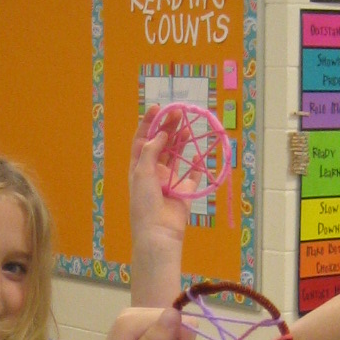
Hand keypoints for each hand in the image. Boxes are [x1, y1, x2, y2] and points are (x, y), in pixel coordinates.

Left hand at [128, 106, 194, 279]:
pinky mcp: (184, 192)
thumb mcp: (142, 172)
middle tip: (179, 113)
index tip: (159, 108)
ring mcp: (169, 182)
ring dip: (181, 141)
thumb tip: (162, 134)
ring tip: (188, 127)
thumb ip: (152, 150)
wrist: (158, 231)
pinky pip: (193, 176)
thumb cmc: (144, 202)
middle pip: (161, 145)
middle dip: (168, 128)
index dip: (150, 123)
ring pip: (176, 157)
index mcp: (139, 167)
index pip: (143, 140)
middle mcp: (153, 172)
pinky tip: (200, 153)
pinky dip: (197, 165)